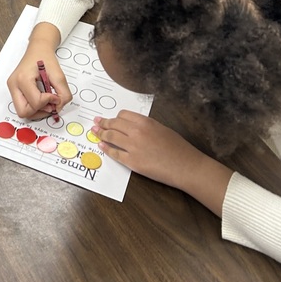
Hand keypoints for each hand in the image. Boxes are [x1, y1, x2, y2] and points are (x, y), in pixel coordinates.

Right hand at [8, 25, 71, 119]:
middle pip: (24, 112)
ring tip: (47, 101)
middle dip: (40, 111)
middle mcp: (14, 85)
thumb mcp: (58, 74)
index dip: (49, 102)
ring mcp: (13, 88)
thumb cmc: (45, 57)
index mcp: (23, 78)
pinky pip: (23, 107)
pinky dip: (34, 107)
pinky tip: (41, 99)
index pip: (35, 102)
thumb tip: (59, 106)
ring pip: (22, 112)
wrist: (38, 49)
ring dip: (37, 111)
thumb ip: (63, 92)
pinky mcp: (15, 91)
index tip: (55, 95)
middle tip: (50, 104)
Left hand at [93, 111, 233, 214]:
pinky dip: (106, 149)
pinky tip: (101, 145)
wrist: (186, 166)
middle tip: (96, 122)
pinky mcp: (132, 162)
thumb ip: (146, 126)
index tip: (111, 119)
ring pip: (111, 137)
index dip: (115, 117)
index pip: (123, 115)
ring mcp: (133, 147)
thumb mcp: (162, 129)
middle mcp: (136, 132)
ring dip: (100, 133)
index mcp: (145, 122)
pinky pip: (115, 154)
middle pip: (114, 124)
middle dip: (103, 123)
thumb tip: (133, 126)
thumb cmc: (178, 148)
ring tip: (95, 132)